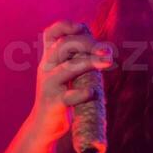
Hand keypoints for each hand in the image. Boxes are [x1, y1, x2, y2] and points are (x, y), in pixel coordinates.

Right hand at [32, 20, 113, 136]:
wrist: (44, 126)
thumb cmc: (62, 96)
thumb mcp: (66, 74)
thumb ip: (78, 59)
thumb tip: (103, 46)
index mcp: (49, 59)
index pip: (51, 34)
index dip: (65, 25)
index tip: (82, 27)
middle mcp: (46, 68)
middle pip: (63, 46)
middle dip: (87, 43)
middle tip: (108, 50)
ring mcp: (49, 86)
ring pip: (68, 68)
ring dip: (90, 62)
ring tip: (108, 62)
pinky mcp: (55, 104)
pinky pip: (69, 96)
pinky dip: (82, 93)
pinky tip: (93, 92)